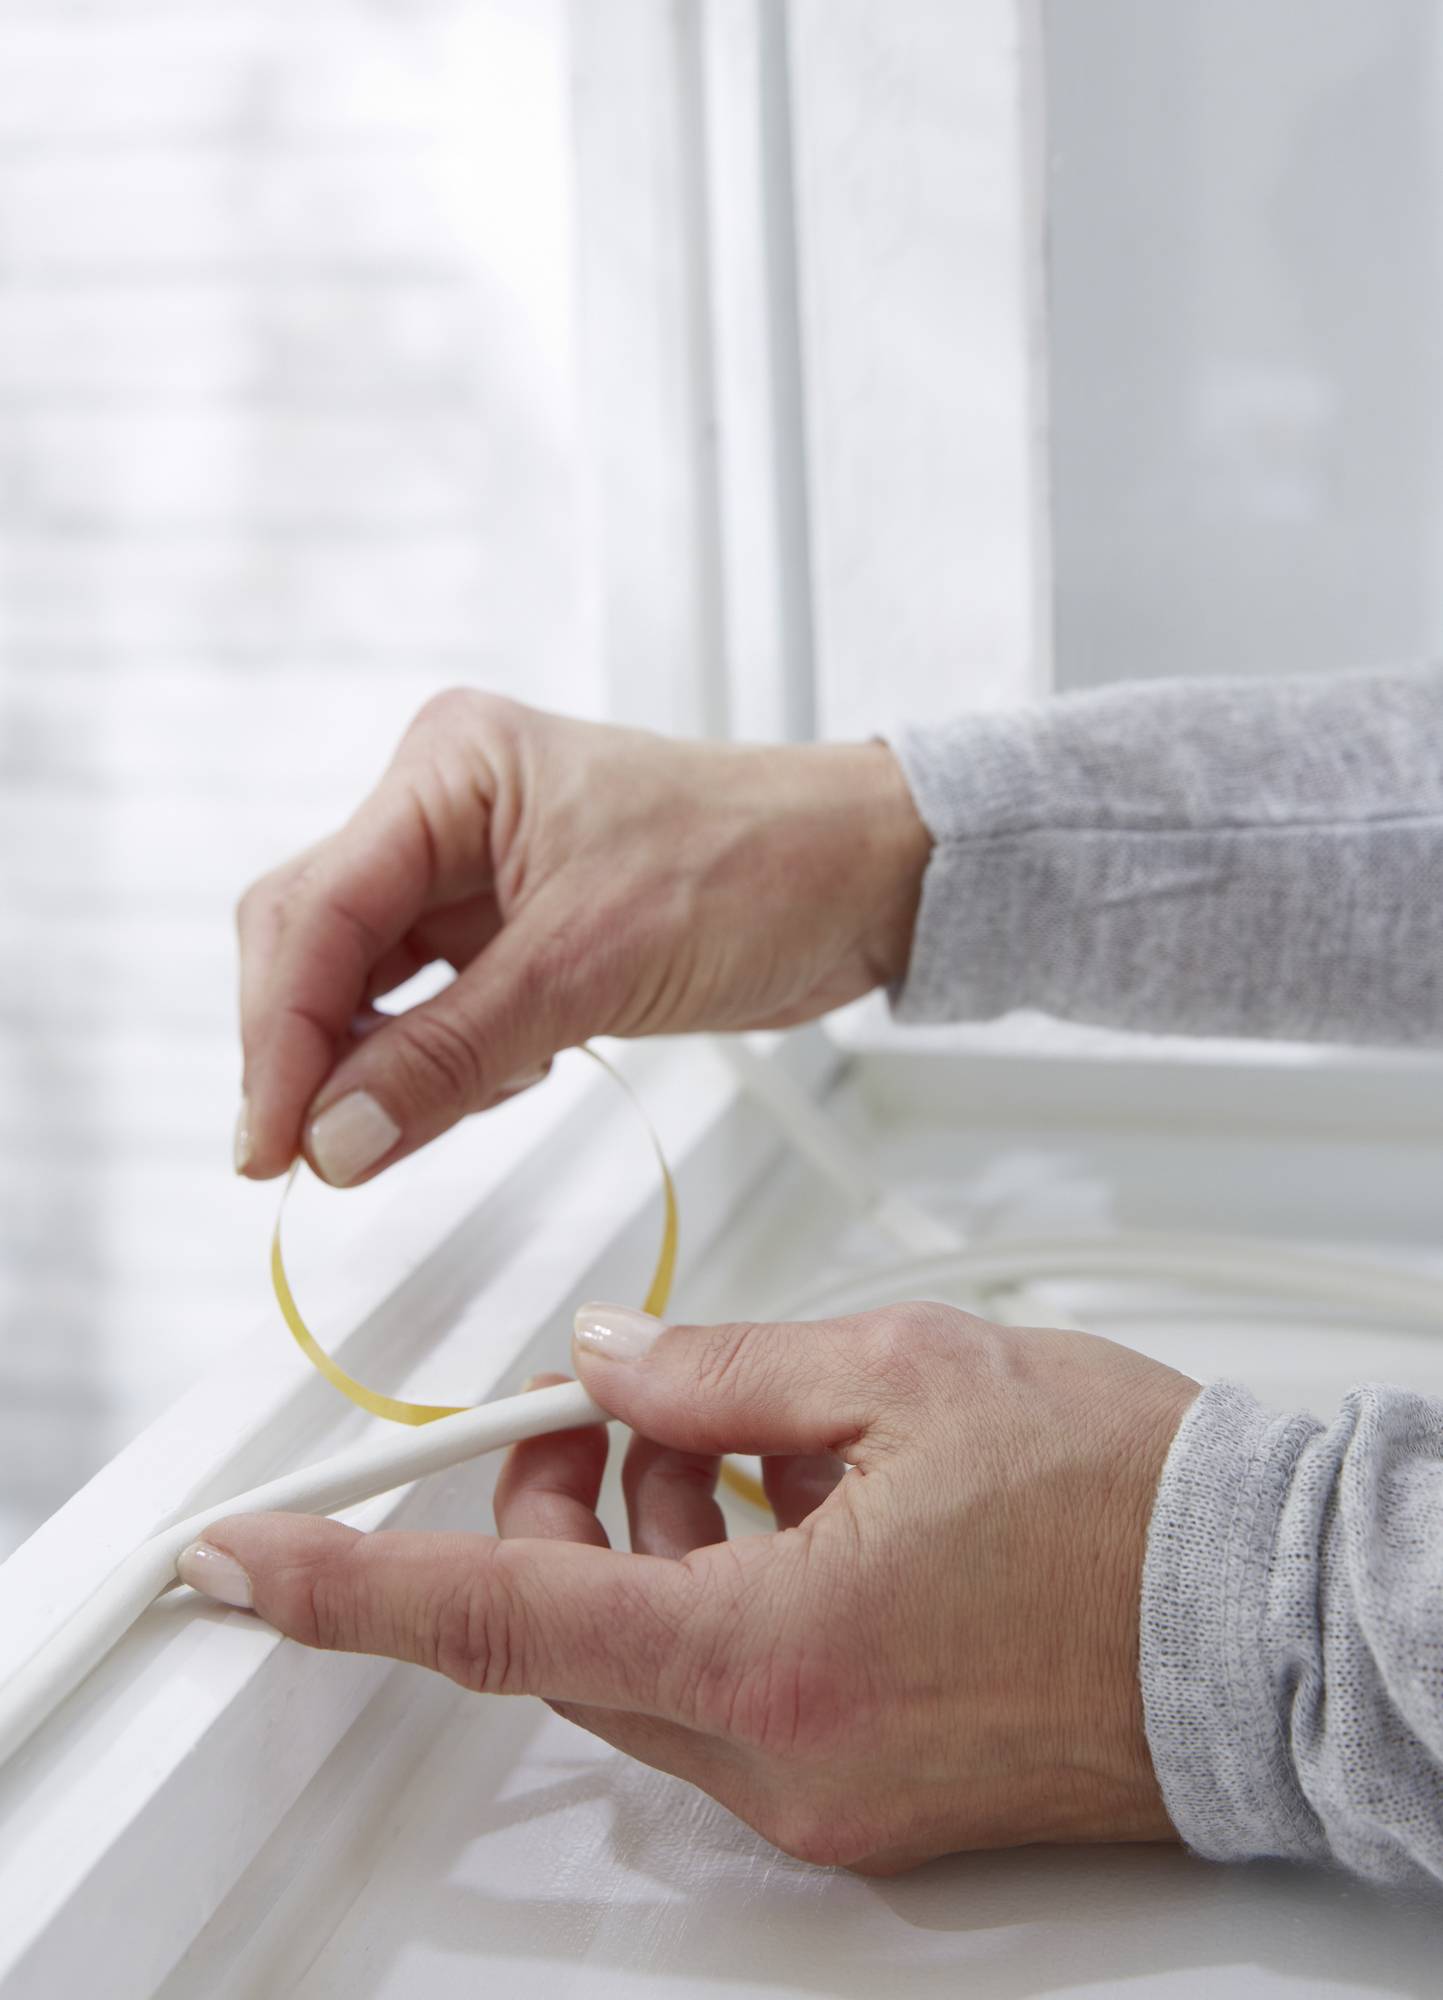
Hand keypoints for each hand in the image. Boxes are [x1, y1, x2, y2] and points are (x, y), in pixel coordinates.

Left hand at [180, 1302, 1199, 1872]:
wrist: (1266, 1618)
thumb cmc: (1125, 1500)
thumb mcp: (902, 1371)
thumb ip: (719, 1370)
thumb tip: (611, 1368)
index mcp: (774, 1651)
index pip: (504, 1622)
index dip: (351, 1592)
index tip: (246, 1568)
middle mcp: (782, 1756)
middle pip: (571, 1630)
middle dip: (558, 1507)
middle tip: (610, 1405)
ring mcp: (824, 1793)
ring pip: (646, 1657)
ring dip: (655, 1536)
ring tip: (762, 1434)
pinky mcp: (862, 1795)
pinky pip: (728, 1687)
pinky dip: (723, 1586)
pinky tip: (807, 1501)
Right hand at [235, 691, 930, 1183]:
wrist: (863, 878)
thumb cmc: (762, 861)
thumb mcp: (591, 964)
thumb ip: (452, 1052)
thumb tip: (337, 1134)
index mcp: (450, 769)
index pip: (316, 909)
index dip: (281, 1035)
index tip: (273, 1143)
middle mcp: (446, 811)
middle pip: (318, 944)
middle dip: (316, 1054)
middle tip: (314, 1157)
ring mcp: (477, 876)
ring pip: (370, 988)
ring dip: (385, 1069)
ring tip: (431, 1114)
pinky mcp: (514, 934)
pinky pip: (433, 1013)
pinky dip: (443, 1067)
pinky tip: (497, 1080)